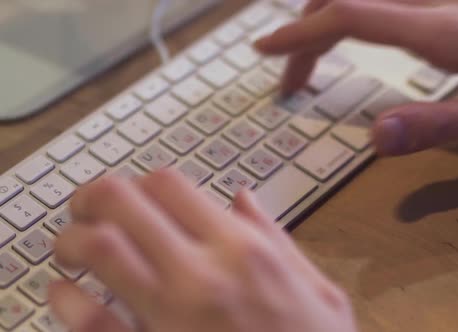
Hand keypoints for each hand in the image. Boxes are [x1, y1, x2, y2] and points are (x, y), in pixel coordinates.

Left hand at [49, 170, 356, 331]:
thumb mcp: (319, 290)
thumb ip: (277, 237)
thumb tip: (245, 199)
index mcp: (245, 251)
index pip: (170, 185)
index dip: (141, 183)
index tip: (137, 197)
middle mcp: (205, 274)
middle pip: (123, 203)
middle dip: (94, 197)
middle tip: (88, 208)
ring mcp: (173, 317)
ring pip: (100, 250)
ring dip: (74, 240)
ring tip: (73, 248)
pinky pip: (93, 323)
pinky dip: (67, 302)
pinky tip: (64, 295)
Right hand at [255, 0, 457, 155]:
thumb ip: (436, 126)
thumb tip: (372, 137)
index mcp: (445, 32)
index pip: (355, 17)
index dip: (304, 33)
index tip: (268, 50)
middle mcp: (443, 5)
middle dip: (308, 30)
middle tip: (289, 77)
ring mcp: (454, 0)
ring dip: (331, 20)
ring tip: (313, 58)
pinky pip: (395, 1)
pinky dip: (360, 16)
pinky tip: (363, 40)